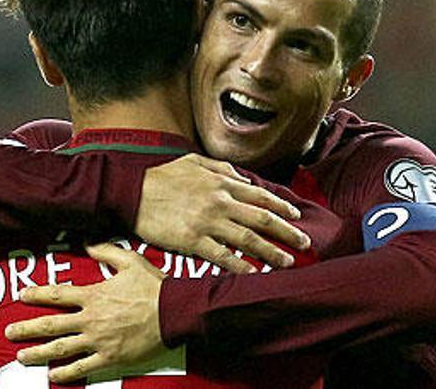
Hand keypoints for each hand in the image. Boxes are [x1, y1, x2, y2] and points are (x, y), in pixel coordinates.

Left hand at [5, 243, 164, 382]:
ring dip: (38, 353)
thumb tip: (88, 243)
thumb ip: (107, 251)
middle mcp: (91, 319)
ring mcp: (99, 340)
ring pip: (61, 348)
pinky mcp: (110, 356)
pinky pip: (83, 367)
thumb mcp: (131, 261)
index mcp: (94, 295)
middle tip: (9, 332)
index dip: (37, 294)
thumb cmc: (154, 287)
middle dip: (27, 328)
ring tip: (21, 356)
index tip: (21, 295)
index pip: (58, 294)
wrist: (174, 311)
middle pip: (51, 325)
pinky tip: (53, 376)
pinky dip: (66, 373)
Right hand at [136, 153, 310, 272]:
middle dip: (287, 232)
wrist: (130, 191)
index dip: (282, 207)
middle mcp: (221, 202)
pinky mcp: (192, 241)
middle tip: (305, 242)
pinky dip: (240, 266)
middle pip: (263, 219)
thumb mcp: (194, 161)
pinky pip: (222, 256)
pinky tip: (254, 273)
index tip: (296, 217)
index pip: (261, 196)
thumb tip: (243, 177)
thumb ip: (222, 168)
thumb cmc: (161, 176)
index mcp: (222, 182)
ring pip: (248, 239)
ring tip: (288, 261)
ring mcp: (208, 222)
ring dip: (271, 252)